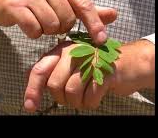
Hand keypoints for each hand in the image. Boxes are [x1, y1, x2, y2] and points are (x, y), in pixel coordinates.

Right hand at [0, 0, 116, 44]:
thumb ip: (84, 7)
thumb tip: (113, 15)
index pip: (83, 4)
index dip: (94, 23)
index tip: (101, 39)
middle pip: (66, 20)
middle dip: (61, 27)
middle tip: (51, 22)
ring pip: (51, 26)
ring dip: (46, 30)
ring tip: (38, 22)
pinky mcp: (16, 6)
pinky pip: (34, 29)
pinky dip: (33, 33)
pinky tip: (28, 25)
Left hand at [23, 39, 154, 111]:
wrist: (129, 62)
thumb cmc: (94, 66)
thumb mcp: (70, 64)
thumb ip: (50, 69)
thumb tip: (28, 77)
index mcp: (61, 50)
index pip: (39, 70)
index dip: (32, 90)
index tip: (30, 106)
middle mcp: (73, 52)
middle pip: (54, 85)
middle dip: (61, 98)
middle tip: (71, 98)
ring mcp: (90, 60)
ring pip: (71, 92)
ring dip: (77, 102)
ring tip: (84, 96)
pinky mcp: (105, 71)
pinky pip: (90, 97)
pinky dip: (91, 103)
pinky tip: (96, 96)